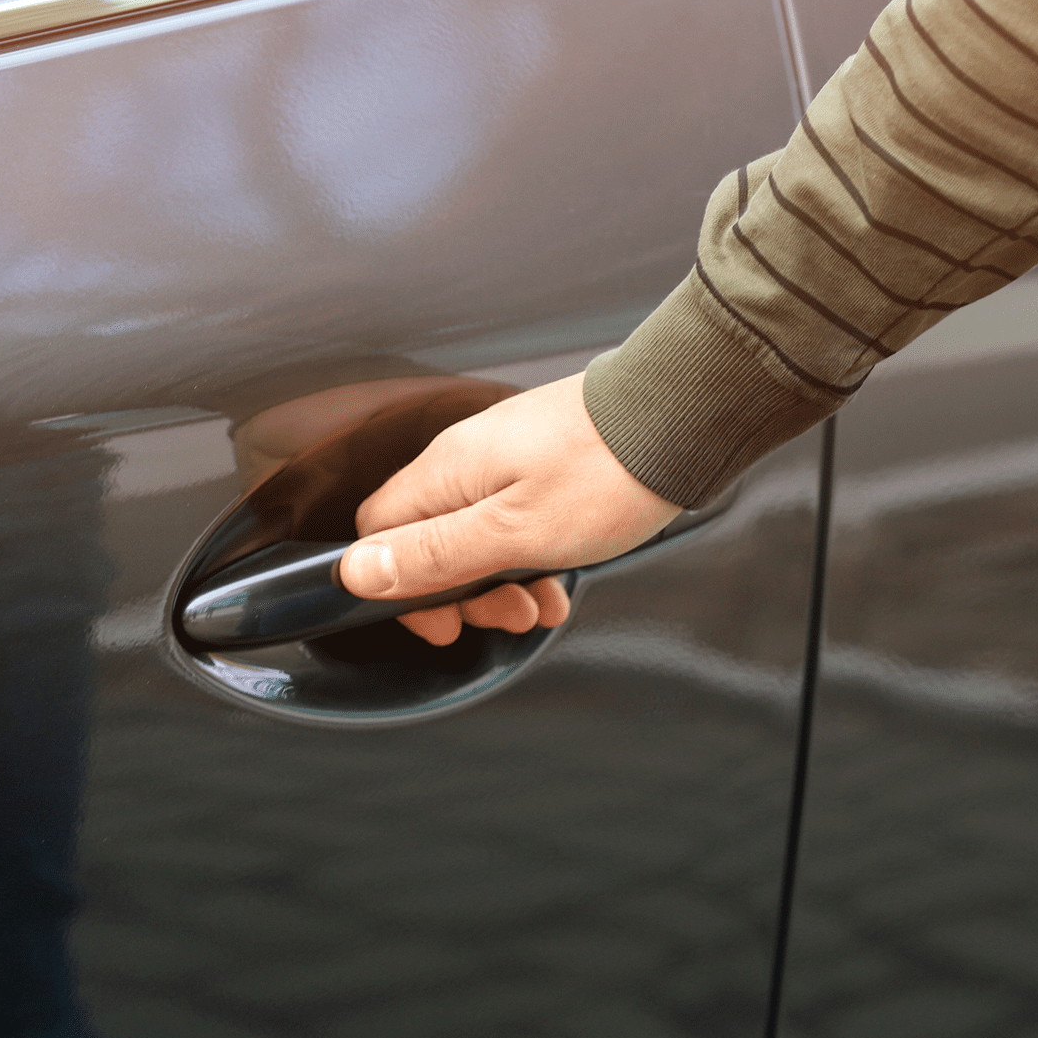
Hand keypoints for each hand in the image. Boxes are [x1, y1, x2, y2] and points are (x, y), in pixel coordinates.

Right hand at [337, 372, 679, 644]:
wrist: (681, 416)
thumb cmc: (606, 471)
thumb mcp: (513, 533)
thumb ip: (434, 554)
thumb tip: (356, 572)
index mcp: (446, 472)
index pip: (377, 533)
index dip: (397, 586)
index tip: (442, 620)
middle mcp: (467, 460)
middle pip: (428, 540)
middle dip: (463, 593)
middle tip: (505, 616)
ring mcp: (506, 459)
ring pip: (478, 537)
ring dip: (503, 583)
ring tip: (540, 607)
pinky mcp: (542, 464)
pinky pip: (516, 522)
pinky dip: (534, 559)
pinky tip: (561, 583)